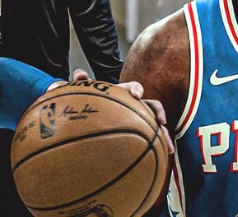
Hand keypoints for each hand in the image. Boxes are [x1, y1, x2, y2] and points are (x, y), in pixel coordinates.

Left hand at [54, 70, 173, 153]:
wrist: (83, 119)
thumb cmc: (81, 105)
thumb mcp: (74, 97)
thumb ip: (70, 88)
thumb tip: (70, 78)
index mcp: (118, 95)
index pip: (129, 88)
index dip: (135, 89)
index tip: (136, 96)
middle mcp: (131, 106)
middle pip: (149, 105)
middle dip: (156, 110)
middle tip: (160, 121)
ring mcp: (136, 120)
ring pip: (153, 125)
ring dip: (163, 134)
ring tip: (167, 147)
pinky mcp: (137, 134)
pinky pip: (149, 142)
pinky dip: (156, 148)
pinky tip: (162, 159)